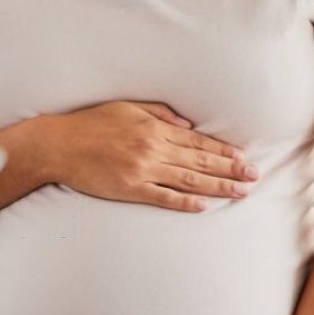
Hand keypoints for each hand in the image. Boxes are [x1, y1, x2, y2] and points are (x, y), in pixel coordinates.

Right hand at [38, 102, 258, 211]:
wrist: (59, 145)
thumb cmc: (91, 124)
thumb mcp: (127, 107)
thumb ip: (160, 113)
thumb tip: (188, 125)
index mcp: (154, 128)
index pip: (198, 141)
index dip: (223, 151)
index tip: (244, 158)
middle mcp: (153, 149)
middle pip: (200, 161)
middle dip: (230, 170)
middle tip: (254, 177)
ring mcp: (142, 171)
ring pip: (188, 180)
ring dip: (217, 187)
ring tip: (240, 192)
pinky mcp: (129, 189)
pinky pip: (162, 197)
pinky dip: (184, 203)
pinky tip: (203, 206)